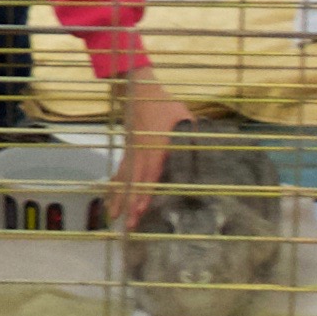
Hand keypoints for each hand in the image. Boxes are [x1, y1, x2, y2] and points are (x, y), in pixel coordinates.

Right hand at [107, 68, 190, 232]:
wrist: (140, 92)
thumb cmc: (166, 106)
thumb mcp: (185, 119)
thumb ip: (192, 138)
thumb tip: (205, 157)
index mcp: (156, 145)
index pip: (150, 173)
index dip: (145, 192)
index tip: (140, 209)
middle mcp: (141, 151)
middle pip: (134, 180)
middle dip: (131, 202)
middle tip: (127, 224)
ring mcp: (131, 151)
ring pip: (124, 178)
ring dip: (119, 197)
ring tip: (113, 216)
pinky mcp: (127, 151)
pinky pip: (120, 171)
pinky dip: (115, 186)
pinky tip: (111, 199)